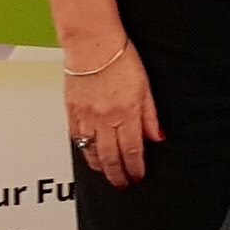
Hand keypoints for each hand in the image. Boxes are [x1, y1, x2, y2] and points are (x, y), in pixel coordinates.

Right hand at [65, 41, 162, 188]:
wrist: (92, 44)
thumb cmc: (120, 58)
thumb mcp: (145, 87)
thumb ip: (151, 115)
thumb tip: (158, 137)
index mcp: (126, 112)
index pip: (132, 149)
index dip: (136, 167)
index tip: (138, 176)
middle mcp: (105, 118)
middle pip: (111, 156)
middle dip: (118, 174)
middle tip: (123, 184)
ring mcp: (86, 117)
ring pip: (91, 152)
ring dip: (100, 167)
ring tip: (108, 175)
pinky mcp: (72, 112)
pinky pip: (76, 139)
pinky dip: (84, 151)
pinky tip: (89, 156)